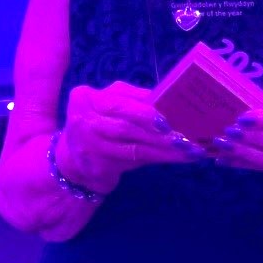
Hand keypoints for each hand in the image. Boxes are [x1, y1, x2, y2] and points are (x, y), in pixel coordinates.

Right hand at [58, 81, 207, 194]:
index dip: (145, 110)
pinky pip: (135, 161)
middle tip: (184, 134)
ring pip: (134, 145)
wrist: (73, 161)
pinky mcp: (98, 166)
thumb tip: (171, 97)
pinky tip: (178, 158)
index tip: (170, 118)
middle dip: (157, 130)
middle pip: (126, 125)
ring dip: (165, 148)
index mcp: (85, 97)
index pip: (119, 102)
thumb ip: (133, 99)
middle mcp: (83, 120)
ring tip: (189, 147)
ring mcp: (89, 146)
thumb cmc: (99, 125)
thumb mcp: (109, 105)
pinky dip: (159, 158)